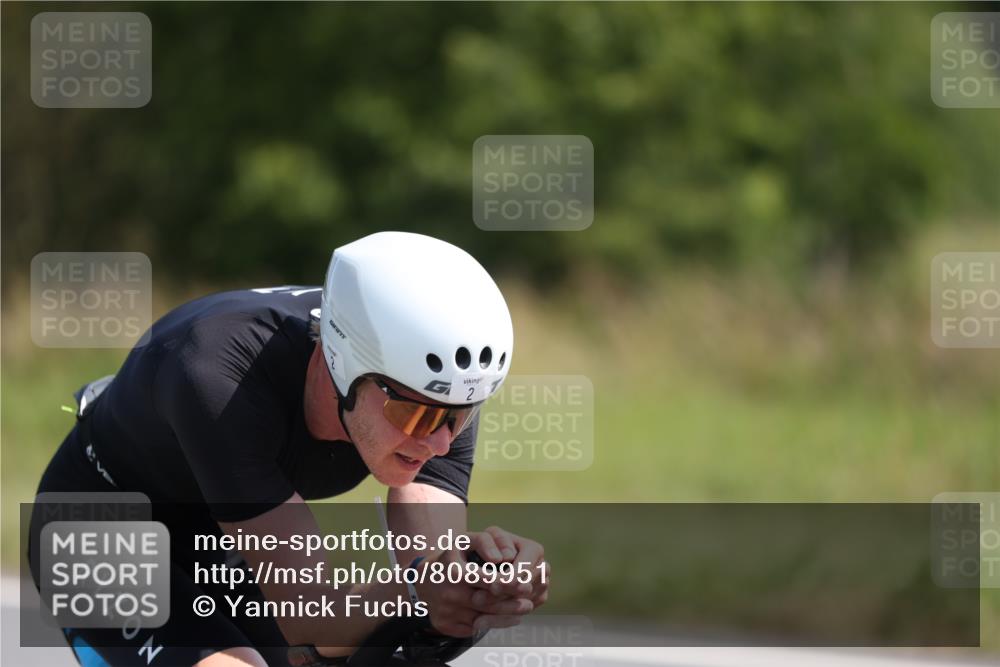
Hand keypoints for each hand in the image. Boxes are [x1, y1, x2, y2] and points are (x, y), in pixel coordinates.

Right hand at [413, 547, 531, 637]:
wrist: (422, 581)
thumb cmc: (451, 557)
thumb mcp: (464, 541)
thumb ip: (486, 541)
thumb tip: (504, 558)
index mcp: (455, 573)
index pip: (488, 581)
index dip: (509, 583)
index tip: (525, 583)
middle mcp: (450, 595)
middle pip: (488, 603)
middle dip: (511, 602)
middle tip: (530, 597)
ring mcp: (447, 613)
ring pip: (484, 618)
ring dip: (507, 615)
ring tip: (526, 608)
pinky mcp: (446, 626)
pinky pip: (473, 628)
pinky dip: (492, 624)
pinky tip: (507, 617)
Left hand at [466, 526, 548, 631]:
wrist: (485, 561)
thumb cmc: (487, 545)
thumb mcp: (488, 536)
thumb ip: (497, 541)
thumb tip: (506, 557)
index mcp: (534, 550)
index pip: (525, 569)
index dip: (510, 579)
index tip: (493, 586)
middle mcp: (542, 568)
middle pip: (525, 589)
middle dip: (502, 597)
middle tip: (478, 601)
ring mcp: (541, 587)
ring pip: (523, 606)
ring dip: (498, 611)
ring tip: (475, 613)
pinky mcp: (534, 602)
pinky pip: (519, 616)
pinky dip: (498, 620)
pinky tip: (478, 621)